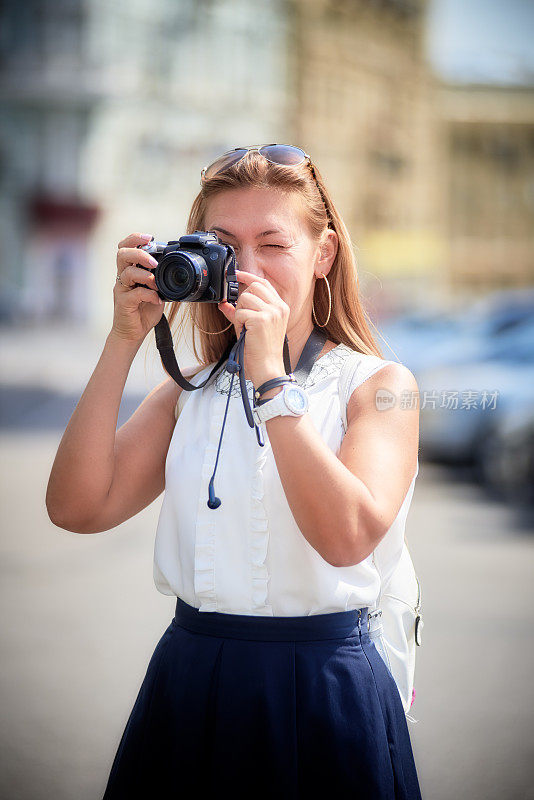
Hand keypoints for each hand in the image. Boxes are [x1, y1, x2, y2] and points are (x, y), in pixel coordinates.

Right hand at [111, 232, 164, 343]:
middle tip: (154, 261)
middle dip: (139, 252)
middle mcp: (123, 277)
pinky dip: (148, 294)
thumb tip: (176, 269)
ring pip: (127, 272)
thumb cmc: (144, 310)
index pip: (126, 247)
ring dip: (145, 274)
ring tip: (156, 282)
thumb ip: (161, 279)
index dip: (135, 238)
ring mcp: (121, 289)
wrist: (133, 333)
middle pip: (122, 254)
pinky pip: (134, 294)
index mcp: (130, 270)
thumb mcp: (156, 291)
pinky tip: (156, 299)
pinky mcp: (123, 303)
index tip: (150, 237)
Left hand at [217, 269, 288, 385]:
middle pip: (253, 287)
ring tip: (245, 328)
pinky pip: (240, 312)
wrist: (268, 368)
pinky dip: (238, 323)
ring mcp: (272, 312)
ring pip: (244, 298)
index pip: (264, 283)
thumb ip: (239, 312)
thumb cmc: (262, 351)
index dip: (248, 277)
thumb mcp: (252, 327)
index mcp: (281, 307)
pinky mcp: (262, 320)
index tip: (236, 274)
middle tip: (243, 318)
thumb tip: (224, 303)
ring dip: (239, 313)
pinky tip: (245, 333)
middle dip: (242, 300)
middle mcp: (279, 307)